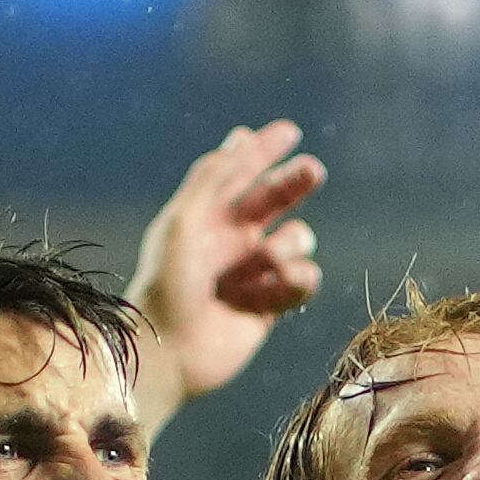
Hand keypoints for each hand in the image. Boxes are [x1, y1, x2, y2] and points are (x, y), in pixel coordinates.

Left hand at [131, 121, 326, 414]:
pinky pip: (304, 280)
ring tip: (267, 261)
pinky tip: (277, 286)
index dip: (265, 149)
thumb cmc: (168, 283)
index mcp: (209, 214)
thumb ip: (211, 179)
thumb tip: (241, 137)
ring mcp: (254, 271)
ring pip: (297, 240)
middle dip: (296, 182)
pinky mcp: (272, 304)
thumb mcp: (182, 221)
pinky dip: (296, 279)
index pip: (242, 172)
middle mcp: (234, 238)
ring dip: (288, 244)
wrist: (170, 349)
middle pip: (278, 198)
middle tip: (312, 171)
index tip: (290, 131)